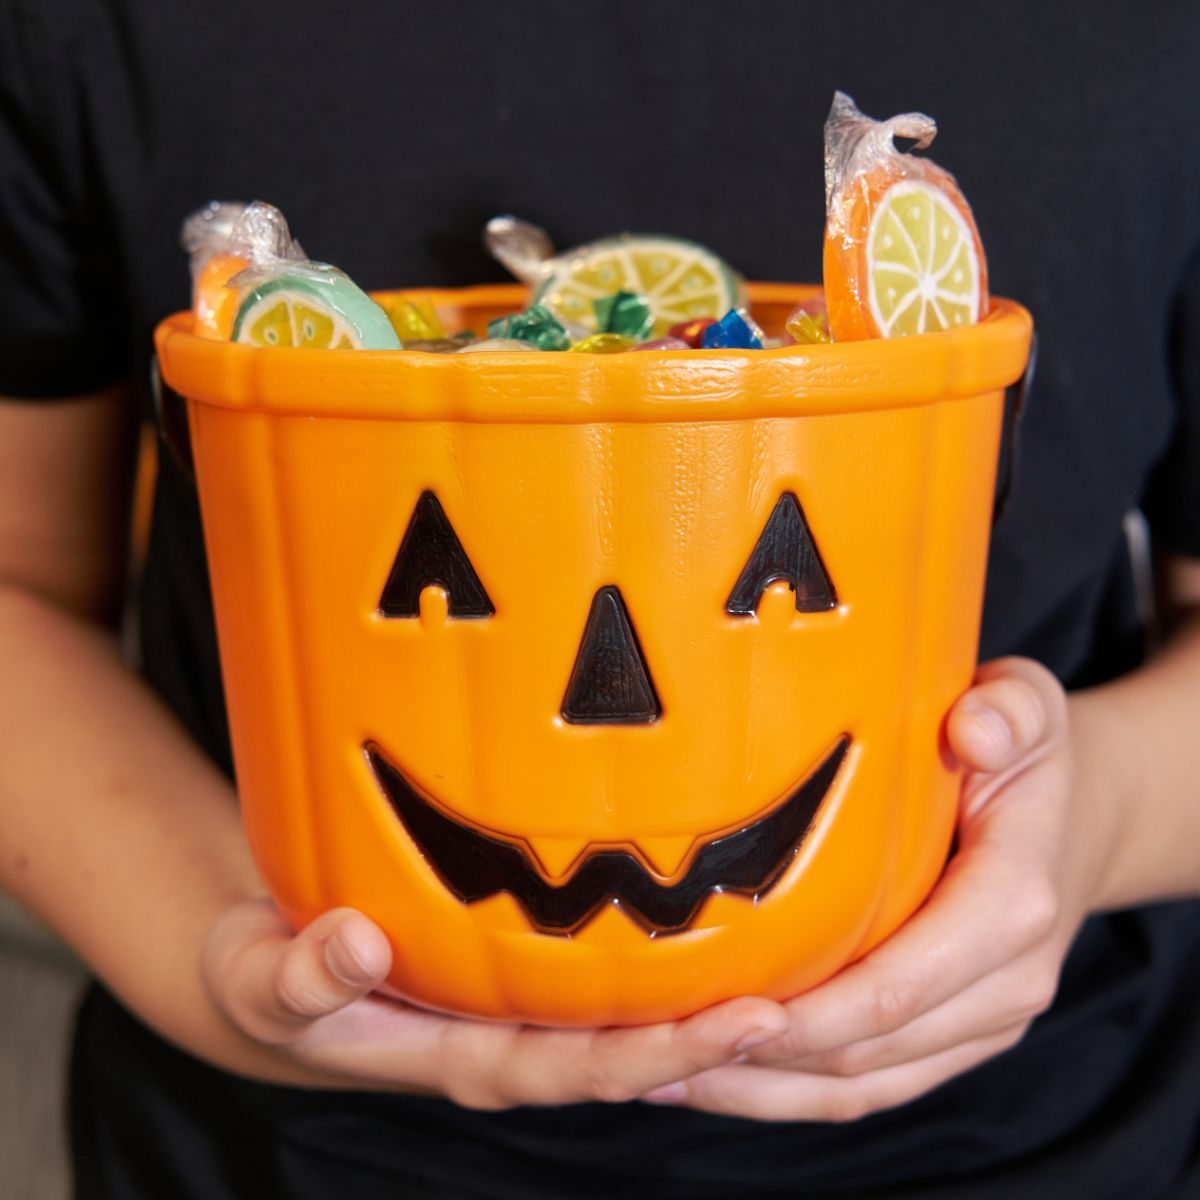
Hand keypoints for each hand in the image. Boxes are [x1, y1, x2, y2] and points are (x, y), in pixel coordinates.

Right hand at [202, 898, 788, 1107]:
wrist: (284, 969)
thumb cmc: (275, 975)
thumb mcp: (265, 979)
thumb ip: (303, 975)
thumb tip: (355, 945)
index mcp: (468, 1056)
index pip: (580, 1067)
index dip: (659, 1051)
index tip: (740, 1021)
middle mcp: (515, 1039)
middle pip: (633, 1049)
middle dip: (717, 1036)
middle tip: (804, 1001)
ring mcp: (527, 1010)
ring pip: (631, 1017)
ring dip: (708, 1002)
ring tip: (802, 967)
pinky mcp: (530, 975)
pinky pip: (610, 979)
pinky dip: (667, 964)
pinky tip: (726, 918)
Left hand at [644, 657, 1108, 1120]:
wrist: (1072, 816)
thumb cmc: (1024, 754)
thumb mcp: (1029, 708)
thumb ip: (1008, 713)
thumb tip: (972, 730)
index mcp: (1012, 908)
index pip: (899, 984)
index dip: (809, 1013)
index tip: (719, 1014)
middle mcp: (1006, 984)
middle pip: (867, 1051)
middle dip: (759, 1058)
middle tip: (654, 1047)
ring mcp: (982, 1023)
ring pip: (860, 1086)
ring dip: (758, 1089)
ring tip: (655, 1075)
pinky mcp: (953, 1038)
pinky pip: (869, 1086)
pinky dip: (788, 1093)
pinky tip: (708, 1077)